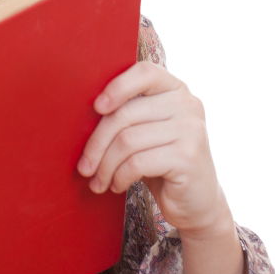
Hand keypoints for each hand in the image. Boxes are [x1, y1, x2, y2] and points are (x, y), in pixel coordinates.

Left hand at [76, 61, 228, 235]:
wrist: (196, 201)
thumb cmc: (159, 161)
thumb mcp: (145, 130)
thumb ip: (127, 112)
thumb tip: (78, 112)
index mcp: (175, 89)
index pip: (145, 72)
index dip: (117, 86)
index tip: (96, 108)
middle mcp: (187, 105)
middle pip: (125, 114)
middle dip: (97, 144)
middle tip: (84, 167)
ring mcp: (191, 130)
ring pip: (127, 141)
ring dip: (105, 166)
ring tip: (98, 180)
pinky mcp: (188, 158)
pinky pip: (137, 162)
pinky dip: (119, 176)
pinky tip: (116, 185)